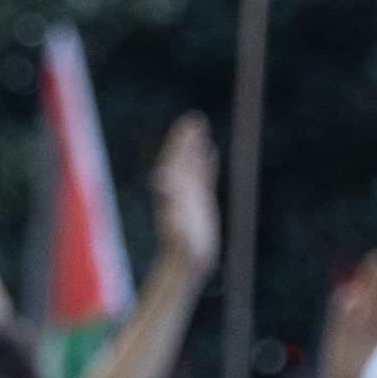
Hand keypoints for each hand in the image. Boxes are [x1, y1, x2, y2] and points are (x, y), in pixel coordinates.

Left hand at [150, 113, 219, 285]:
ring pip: (194, 164)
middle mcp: (180, 188)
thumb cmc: (180, 240)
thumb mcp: (176, 216)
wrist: (186, 259)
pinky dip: (207, 163)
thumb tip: (164, 175)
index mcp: (172, 187)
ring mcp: (191, 194)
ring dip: (197, 147)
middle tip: (195, 118)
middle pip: (183, 157)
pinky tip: (212, 151)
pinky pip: (205, 176)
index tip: (187, 123)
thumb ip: (171, 194)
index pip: (175, 157)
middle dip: (188, 138)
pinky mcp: (202, 202)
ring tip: (203, 129)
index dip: (180, 140)